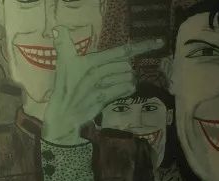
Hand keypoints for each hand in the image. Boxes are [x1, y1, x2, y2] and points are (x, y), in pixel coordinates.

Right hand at [41, 28, 162, 145]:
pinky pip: (125, 89)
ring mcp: (99, 87)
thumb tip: (59, 28)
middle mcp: (95, 72)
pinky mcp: (102, 99)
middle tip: (114, 75)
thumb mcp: (64, 64)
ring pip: (128, 77)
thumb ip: (64, 45)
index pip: (121, 51)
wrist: (62, 114)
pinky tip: (122, 89)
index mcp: (90, 60)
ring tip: (115, 83)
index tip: (160, 42)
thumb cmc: (65, 87)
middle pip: (126, 65)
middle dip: (125, 69)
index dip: (141, 46)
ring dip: (126, 80)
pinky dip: (127, 89)